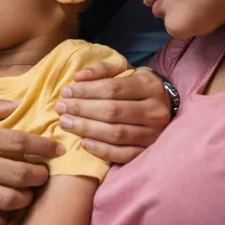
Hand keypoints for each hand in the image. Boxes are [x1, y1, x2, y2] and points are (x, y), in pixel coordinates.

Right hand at [0, 99, 62, 224]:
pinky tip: (4, 211)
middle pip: (18, 174)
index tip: (58, 150)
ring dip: (24, 198)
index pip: (18, 141)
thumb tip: (19, 103)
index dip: (43, 146)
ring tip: (26, 193)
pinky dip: (1, 218)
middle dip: (39, 176)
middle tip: (43, 175)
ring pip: (6, 200)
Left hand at [55, 61, 169, 162]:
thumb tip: (78, 77)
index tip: (66, 92)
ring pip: (116, 134)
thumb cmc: (137, 88)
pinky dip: (103, 151)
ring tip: (65, 123)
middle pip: (112, 111)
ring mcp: (154, 133)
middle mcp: (155, 110)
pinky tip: (85, 144)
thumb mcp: (126, 71)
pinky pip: (124, 155)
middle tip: (60, 109)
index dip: (86, 91)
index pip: (113, 88)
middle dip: (82, 110)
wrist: (165, 107)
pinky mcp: (149, 151)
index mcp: (149, 86)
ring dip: (87, 129)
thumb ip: (102, 70)